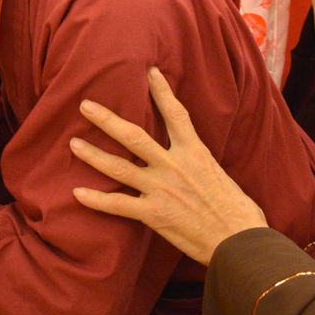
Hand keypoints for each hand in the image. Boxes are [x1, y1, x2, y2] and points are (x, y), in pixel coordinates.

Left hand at [68, 67, 266, 265]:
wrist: (242, 243)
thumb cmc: (239, 213)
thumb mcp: (220, 176)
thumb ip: (200, 164)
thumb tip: (194, 160)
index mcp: (195, 154)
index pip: (176, 115)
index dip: (162, 92)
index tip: (150, 72)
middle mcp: (174, 166)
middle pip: (133, 136)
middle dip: (107, 119)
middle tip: (85, 105)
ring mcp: (161, 189)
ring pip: (118, 167)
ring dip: (93, 154)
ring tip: (73, 144)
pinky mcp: (154, 214)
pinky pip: (118, 204)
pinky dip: (96, 200)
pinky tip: (78, 193)